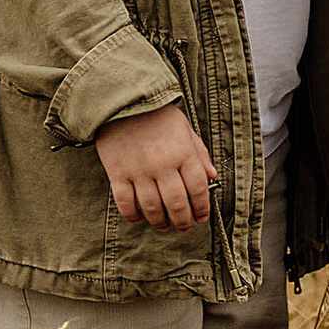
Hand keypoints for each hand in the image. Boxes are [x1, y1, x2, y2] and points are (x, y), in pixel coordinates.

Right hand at [94, 101, 217, 230]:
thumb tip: (212, 177)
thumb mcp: (184, 127)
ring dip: (160, 223)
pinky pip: (125, 204)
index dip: (202, 208)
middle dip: (183, 222)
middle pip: (177, 204)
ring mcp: (138, 171)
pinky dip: (133, 216)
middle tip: (184, 227)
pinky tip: (139, 218)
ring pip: (152, 209)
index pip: (198, 189)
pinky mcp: (117, 174)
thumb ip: (199, 153)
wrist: (121, 101)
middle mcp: (162, 164)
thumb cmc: (156, 114)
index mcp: (183, 152)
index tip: (201, 217)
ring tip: (164, 226)